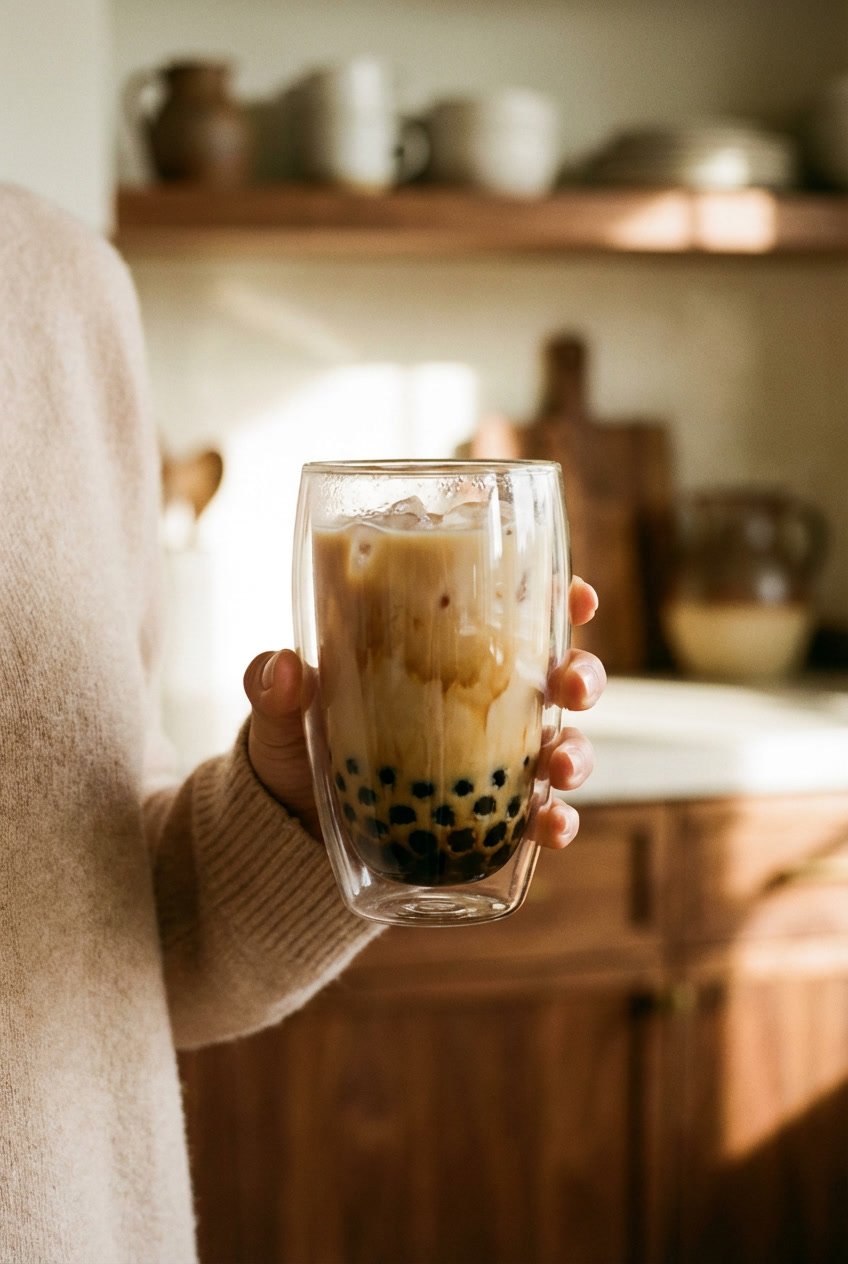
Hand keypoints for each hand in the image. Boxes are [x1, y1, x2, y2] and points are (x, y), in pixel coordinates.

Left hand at [243, 576, 605, 847]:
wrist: (292, 829)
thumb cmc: (298, 745)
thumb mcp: (284, 711)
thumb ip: (274, 687)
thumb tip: (279, 668)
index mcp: (448, 654)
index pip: (514, 613)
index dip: (558, 599)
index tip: (576, 596)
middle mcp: (484, 702)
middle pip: (557, 676)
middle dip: (583, 675)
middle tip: (573, 685)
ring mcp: (494, 761)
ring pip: (562, 745)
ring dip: (578, 753)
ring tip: (561, 768)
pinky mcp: (492, 817)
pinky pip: (540, 818)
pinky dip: (556, 823)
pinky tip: (553, 828)